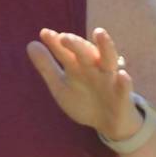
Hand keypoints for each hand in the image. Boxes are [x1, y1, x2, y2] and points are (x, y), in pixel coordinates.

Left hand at [27, 27, 143, 140]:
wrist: (109, 123)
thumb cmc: (84, 99)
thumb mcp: (61, 85)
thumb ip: (46, 66)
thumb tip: (30, 44)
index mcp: (77, 65)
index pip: (66, 51)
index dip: (55, 42)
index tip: (44, 33)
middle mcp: (94, 68)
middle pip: (85, 52)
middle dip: (76, 44)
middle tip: (64, 37)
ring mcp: (109, 81)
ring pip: (109, 60)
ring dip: (106, 46)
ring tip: (99, 33)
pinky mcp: (122, 97)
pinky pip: (125, 88)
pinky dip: (124, 82)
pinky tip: (122, 74)